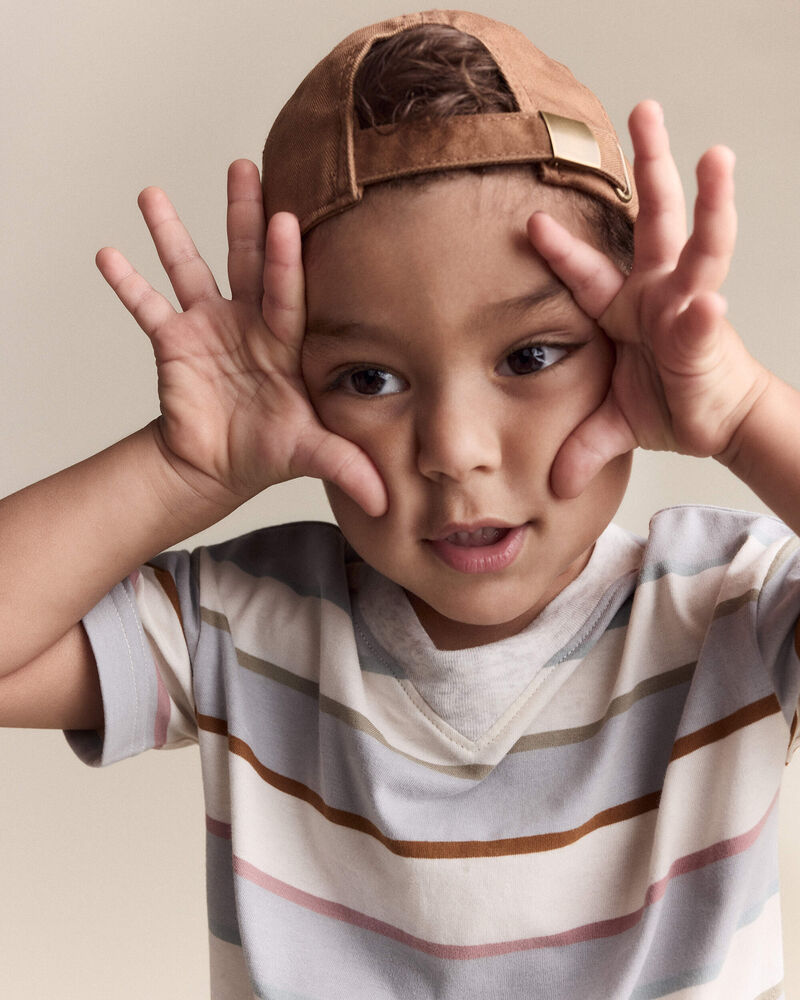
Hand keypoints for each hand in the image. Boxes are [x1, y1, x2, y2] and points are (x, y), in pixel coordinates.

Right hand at [95, 160, 386, 515]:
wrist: (220, 468)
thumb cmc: (271, 451)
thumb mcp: (311, 455)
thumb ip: (346, 467)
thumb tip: (384, 505)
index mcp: (286, 340)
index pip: (288, 293)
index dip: (286, 260)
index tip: (288, 220)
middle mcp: (249, 322)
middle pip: (246, 260)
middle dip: (244, 214)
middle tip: (244, 165)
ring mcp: (209, 326)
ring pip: (191, 269)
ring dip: (172, 233)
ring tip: (153, 194)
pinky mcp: (173, 342)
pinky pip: (146, 308)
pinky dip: (127, 284)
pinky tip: (108, 254)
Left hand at [527, 100, 769, 498]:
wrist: (715, 425)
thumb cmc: (667, 403)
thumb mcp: (611, 421)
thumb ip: (580, 444)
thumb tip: (551, 487)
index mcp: (625, 306)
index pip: (586, 270)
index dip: (561, 247)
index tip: (532, 219)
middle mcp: (658, 294)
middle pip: (654, 220)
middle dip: (650, 167)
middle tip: (645, 111)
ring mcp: (688, 308)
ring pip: (698, 246)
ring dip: (706, 203)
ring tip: (714, 156)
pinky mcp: (711, 338)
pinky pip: (707, 321)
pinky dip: (706, 313)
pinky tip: (708, 303)